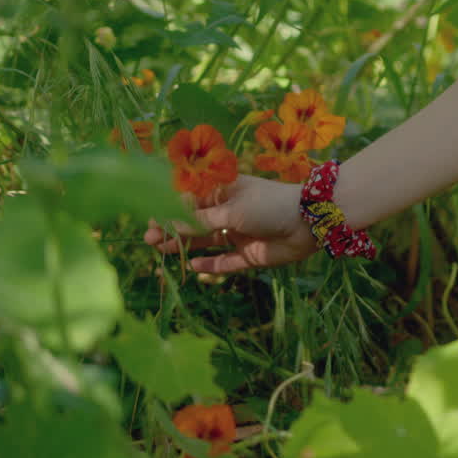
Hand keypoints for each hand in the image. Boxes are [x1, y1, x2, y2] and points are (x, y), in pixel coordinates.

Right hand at [144, 175, 318, 273]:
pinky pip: (225, 261)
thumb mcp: (231, 210)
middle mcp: (229, 212)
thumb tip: (169, 223)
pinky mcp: (249, 255)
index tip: (149, 216)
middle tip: (148, 238)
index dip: (169, 208)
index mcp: (225, 192)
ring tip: (160, 249)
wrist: (309, 222)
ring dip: (184, 245)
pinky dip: (210, 264)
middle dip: (172, 228)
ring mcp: (238, 234)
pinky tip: (191, 266)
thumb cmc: (269, 204)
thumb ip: (201, 220)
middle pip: (194, 222)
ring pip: (206, 241)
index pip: (191, 199)